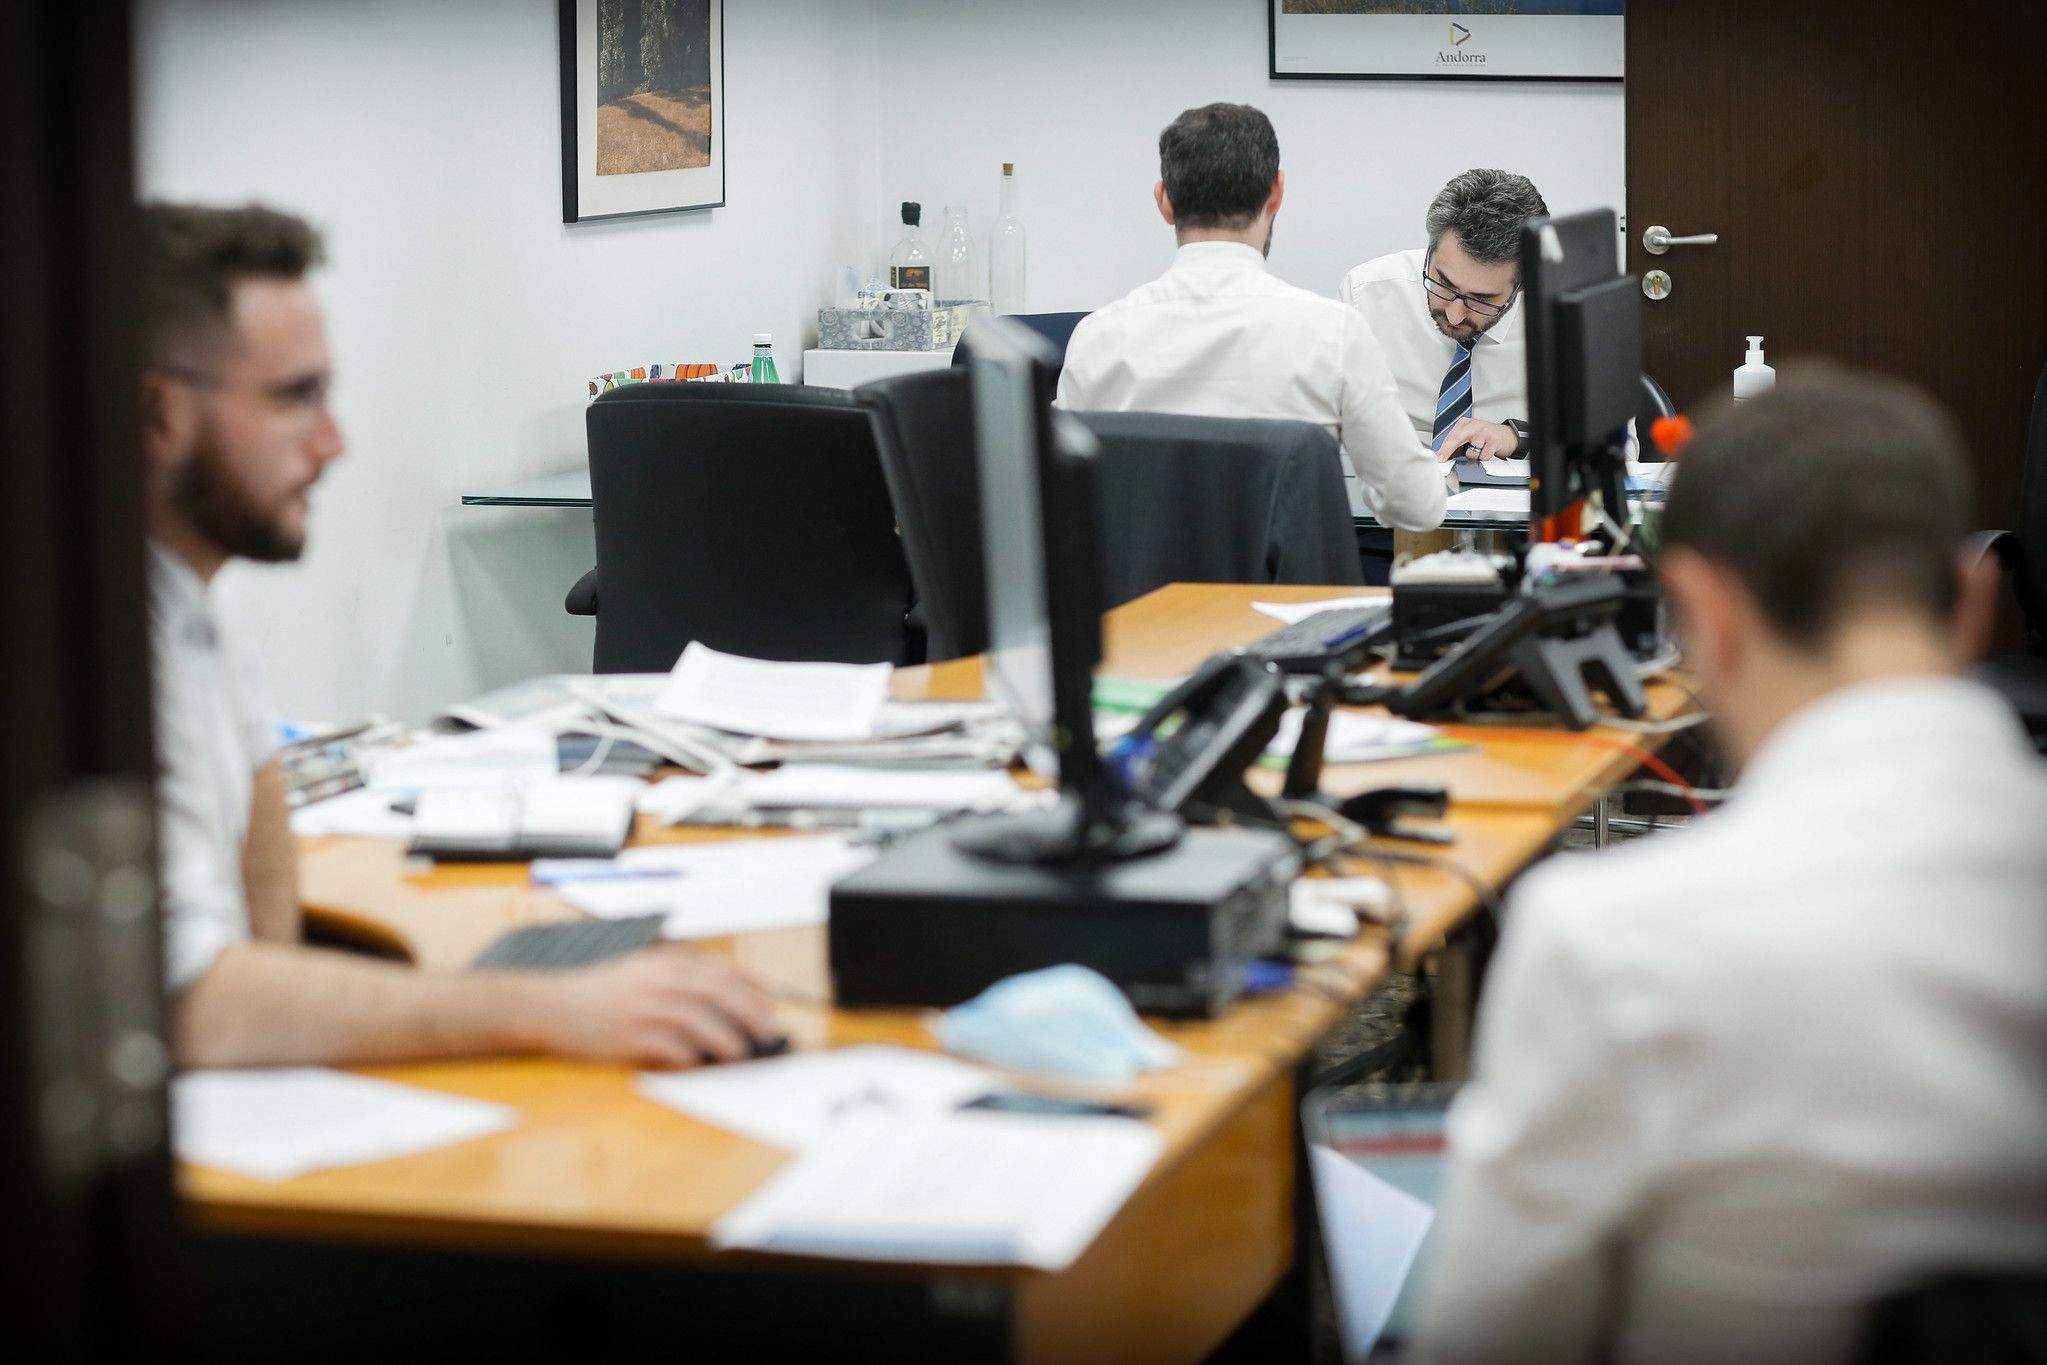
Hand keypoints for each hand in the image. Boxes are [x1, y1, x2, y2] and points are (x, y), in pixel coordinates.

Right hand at [536, 944, 776, 1066]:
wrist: (553, 1005)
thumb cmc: (603, 992)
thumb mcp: (643, 971)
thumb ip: (681, 978)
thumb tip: (727, 1000)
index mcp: (666, 962)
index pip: (722, 971)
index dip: (753, 989)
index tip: (770, 1006)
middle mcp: (660, 980)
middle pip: (721, 993)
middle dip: (751, 1013)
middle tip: (767, 1033)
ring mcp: (646, 1008)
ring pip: (702, 1022)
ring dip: (728, 1040)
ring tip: (740, 1054)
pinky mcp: (632, 1037)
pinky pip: (673, 1048)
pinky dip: (693, 1056)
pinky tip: (701, 1062)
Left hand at [1435, 417, 1517, 461]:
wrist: (1506, 436)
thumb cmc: (1484, 439)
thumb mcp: (1468, 440)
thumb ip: (1455, 448)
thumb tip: (1442, 459)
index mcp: (1465, 423)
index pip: (1451, 437)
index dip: (1443, 449)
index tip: (1438, 458)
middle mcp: (1474, 425)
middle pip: (1456, 439)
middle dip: (1448, 451)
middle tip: (1443, 460)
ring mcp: (1485, 431)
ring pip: (1471, 453)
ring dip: (1474, 457)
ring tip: (1480, 451)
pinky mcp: (1494, 440)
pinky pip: (1483, 457)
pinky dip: (1484, 458)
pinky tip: (1488, 451)